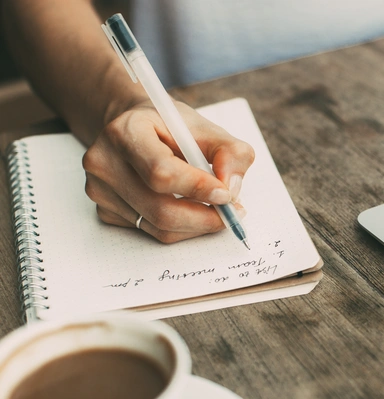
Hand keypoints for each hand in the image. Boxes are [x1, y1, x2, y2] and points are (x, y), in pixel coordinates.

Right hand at [82, 100, 253, 242]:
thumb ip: (231, 153)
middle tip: (231, 214)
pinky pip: (151, 232)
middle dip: (204, 218)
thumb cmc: (172, 129)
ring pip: (159, 227)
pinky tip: (190, 209)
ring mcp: (100, 190)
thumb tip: (231, 189)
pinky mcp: (105, 210)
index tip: (227, 195)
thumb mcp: (207, 129)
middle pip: (160, 209)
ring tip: (216, 209)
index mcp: (126, 131)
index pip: (161, 172)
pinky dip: (180, 228)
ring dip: (196, 225)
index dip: (198, 188)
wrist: (136, 130)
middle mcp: (104, 161)